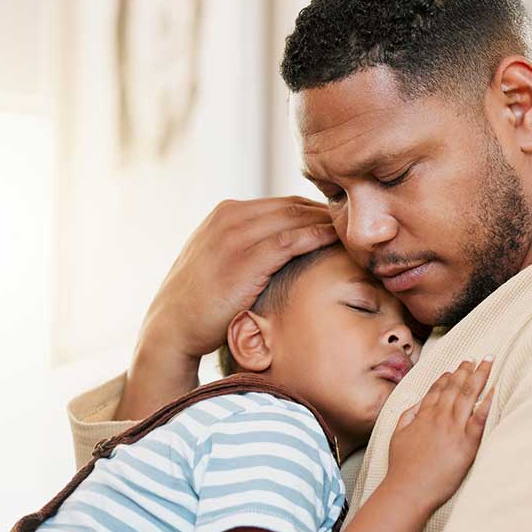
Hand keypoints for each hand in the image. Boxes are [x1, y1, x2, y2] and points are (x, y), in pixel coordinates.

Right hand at [120, 197, 336, 418]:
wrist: (172, 328)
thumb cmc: (203, 302)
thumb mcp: (222, 260)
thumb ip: (251, 246)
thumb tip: (288, 248)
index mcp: (226, 213)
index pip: (284, 203)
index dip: (316, 212)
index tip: (343, 224)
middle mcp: (229, 217)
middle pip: (294, 205)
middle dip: (327, 212)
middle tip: (359, 225)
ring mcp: (235, 235)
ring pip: (295, 217)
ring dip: (328, 221)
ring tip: (356, 231)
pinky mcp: (243, 258)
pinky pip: (289, 240)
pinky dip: (316, 235)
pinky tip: (337, 239)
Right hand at [387, 358, 494, 512]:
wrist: (409, 489)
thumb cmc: (402, 466)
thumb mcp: (397, 435)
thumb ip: (408, 415)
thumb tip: (417, 402)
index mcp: (423, 415)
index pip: (437, 389)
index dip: (447, 377)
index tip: (455, 367)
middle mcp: (440, 417)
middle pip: (456, 387)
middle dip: (466, 370)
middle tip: (476, 357)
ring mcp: (454, 428)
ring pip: (469, 396)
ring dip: (479, 377)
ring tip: (487, 363)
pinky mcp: (467, 443)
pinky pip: (480, 418)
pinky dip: (487, 402)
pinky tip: (494, 390)